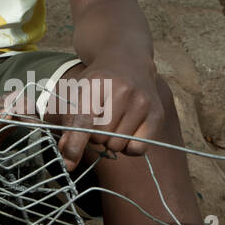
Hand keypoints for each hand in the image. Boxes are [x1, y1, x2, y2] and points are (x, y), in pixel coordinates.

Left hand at [47, 50, 163, 170]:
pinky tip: (126, 132)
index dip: (74, 144)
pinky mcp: (157, 114)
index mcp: (95, 83)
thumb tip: (67, 161)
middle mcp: (121, 91)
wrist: (127, 61)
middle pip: (99, 138)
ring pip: (117, 145)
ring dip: (110, 142)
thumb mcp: (77, 94)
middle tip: (98, 122)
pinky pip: (138, 149)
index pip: (82, 120)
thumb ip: (69, 126)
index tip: (68, 162)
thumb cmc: (97, 83)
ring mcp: (142, 102)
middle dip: (94, 136)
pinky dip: (129, 147)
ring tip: (112, 124)